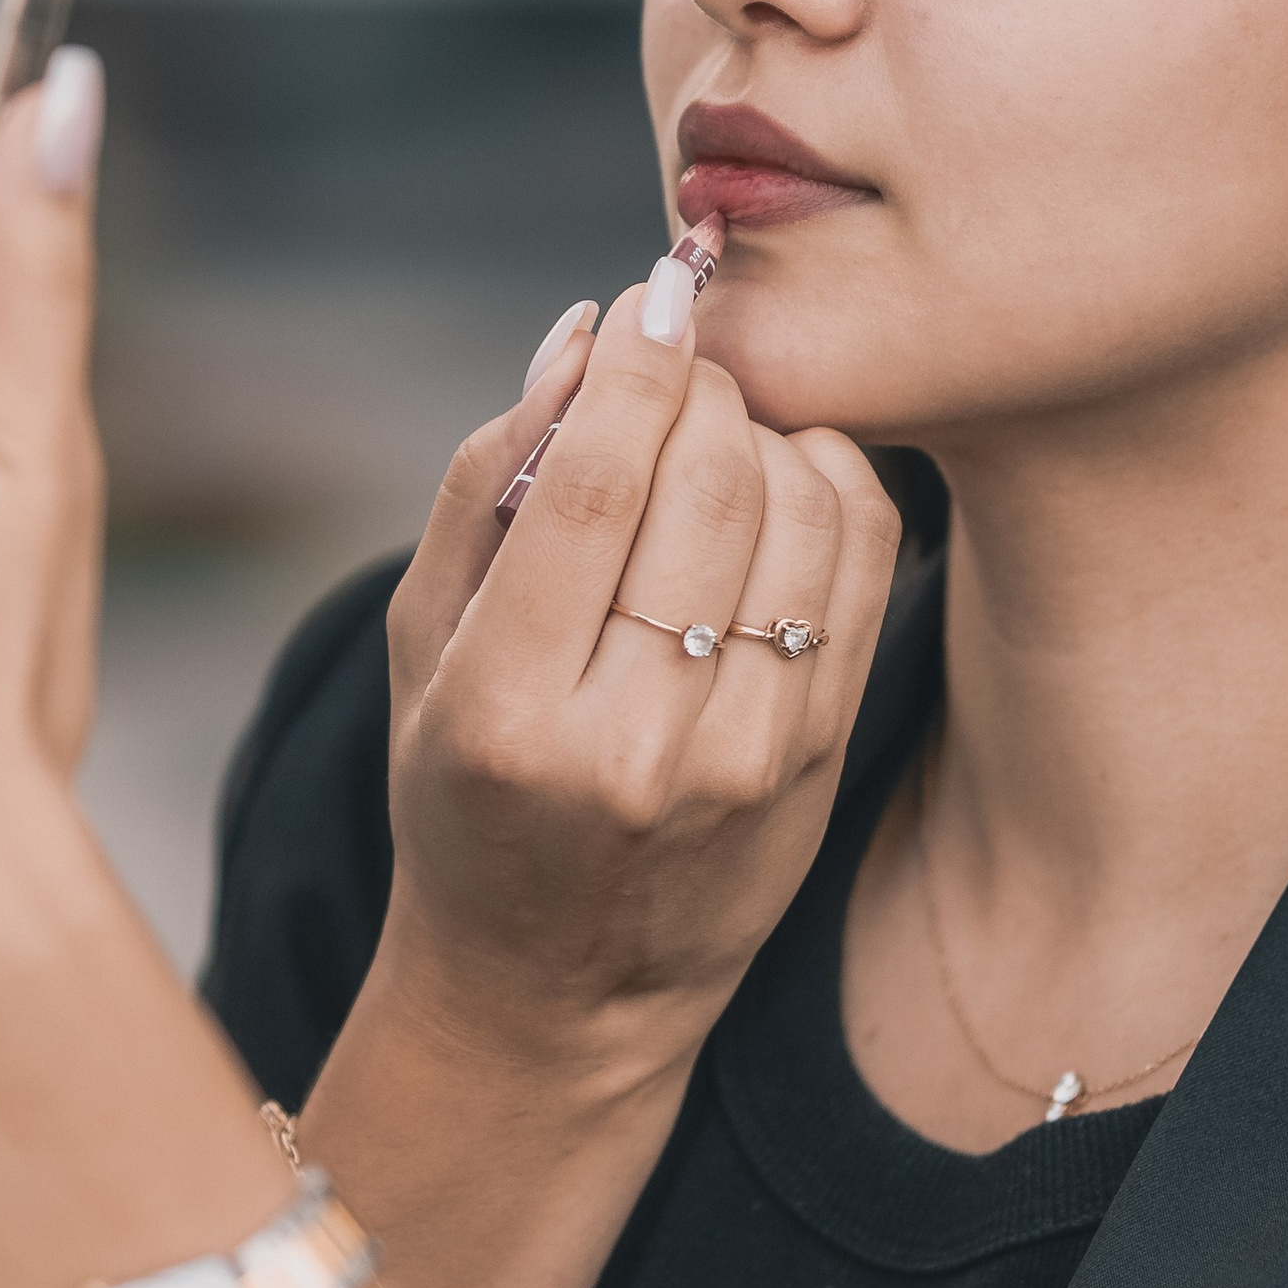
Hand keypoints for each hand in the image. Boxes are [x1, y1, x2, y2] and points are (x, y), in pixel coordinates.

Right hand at [374, 278, 903, 1085]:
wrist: (556, 990)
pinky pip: (864, 559)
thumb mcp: (424, 646)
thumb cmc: (465, 791)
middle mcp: (635, 745)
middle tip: (676, 367)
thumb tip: (591, 331)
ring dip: (765, 432)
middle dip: (701, 386)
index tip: (647, 297)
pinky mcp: (819, 759)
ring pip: (803, 511)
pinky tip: (777, 487)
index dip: (635, 364)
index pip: (597, 486)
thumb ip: (490, 478)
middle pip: (711, 482)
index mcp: (508, 715)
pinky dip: (830, 484)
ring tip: (714, 436)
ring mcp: (746, 763)